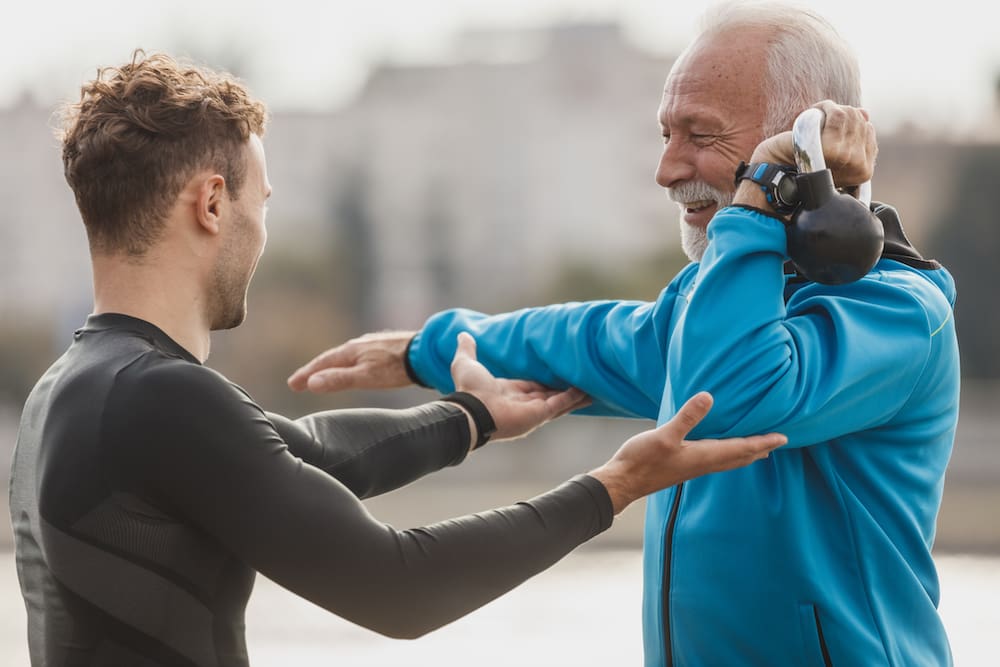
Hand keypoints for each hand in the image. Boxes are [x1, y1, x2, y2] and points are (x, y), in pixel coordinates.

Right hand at [287, 330, 415, 392]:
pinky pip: (359, 355)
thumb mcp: (365, 377)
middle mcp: (359, 344)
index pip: (322, 363)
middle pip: (332, 358)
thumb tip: (312, 383)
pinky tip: (355, 367)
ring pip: (346, 356)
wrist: (426, 353)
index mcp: (351, 351)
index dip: (306, 375)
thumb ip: (339, 380)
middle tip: (301, 382)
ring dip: (332, 366)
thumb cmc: (396, 367)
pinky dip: (349, 363)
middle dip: (315, 370)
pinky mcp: (384, 347)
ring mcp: (372, 344)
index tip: (293, 385)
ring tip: (324, 375)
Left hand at [450, 332, 590, 441]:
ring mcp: (533, 410)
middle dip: (567, 390)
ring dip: (576, 395)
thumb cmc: (468, 391)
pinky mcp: (540, 414)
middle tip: (584, 381)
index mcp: (511, 392)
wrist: (471, 409)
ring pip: (561, 401)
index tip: (559, 373)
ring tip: (594, 388)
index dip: (548, 380)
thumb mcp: (466, 364)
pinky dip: (574, 398)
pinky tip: (588, 391)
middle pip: (552, 395)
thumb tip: (463, 334)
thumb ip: (468, 349)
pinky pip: (561, 404)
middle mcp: (525, 403)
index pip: (535, 386)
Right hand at [589, 392, 785, 513]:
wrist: (622, 482)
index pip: (742, 448)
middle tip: (778, 442)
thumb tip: (709, 397)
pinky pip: (715, 459)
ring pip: (728, 460)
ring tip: (757, 448)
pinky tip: (719, 449)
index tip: (784, 438)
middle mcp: (703, 464)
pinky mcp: (683, 466)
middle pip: (739, 457)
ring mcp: (692, 467)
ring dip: (745, 453)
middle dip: (759, 449)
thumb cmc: (642, 460)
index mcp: (704, 456)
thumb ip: (687, 417)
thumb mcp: (665, 435)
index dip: (763, 442)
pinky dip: (727, 453)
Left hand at [749, 100, 876, 188]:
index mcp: (864, 171)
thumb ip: (851, 133)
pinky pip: (838, 115)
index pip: (869, 131)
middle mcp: (859, 166)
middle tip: (823, 116)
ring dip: (832, 108)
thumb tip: (864, 113)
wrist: (776, 169)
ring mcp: (846, 159)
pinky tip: (814, 111)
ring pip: (850, 115)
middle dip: (842, 113)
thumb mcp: (832, 146)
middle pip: (861, 122)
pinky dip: (825, 107)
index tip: (833, 123)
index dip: (852, 121)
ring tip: (817, 115)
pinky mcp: (831, 150)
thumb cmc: (802, 159)